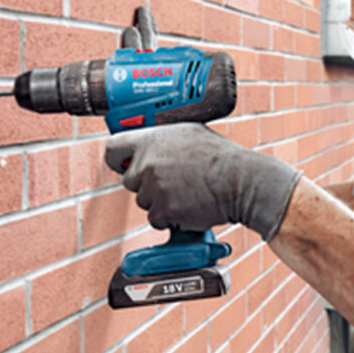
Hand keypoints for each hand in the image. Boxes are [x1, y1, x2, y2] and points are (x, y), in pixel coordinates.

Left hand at [104, 123, 300, 240]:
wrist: (240, 181)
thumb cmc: (221, 157)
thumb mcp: (189, 133)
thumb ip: (163, 139)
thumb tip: (151, 144)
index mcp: (150, 140)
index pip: (112, 149)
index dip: (117, 159)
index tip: (124, 164)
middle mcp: (147, 163)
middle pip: (130, 182)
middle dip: (147, 186)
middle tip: (172, 183)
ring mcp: (154, 188)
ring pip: (145, 202)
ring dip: (161, 203)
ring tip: (187, 193)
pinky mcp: (163, 211)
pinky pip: (156, 220)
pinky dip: (170, 218)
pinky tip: (189, 206)